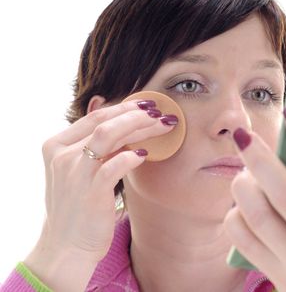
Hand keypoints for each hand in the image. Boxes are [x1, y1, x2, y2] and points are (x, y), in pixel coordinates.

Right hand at [25, 99, 173, 289]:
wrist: (67, 246)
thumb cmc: (79, 205)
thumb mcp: (81, 170)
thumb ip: (96, 147)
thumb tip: (125, 121)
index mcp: (57, 145)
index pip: (95, 116)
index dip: (125, 107)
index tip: (148, 105)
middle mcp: (62, 155)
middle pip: (104, 121)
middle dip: (137, 114)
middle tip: (163, 113)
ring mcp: (74, 173)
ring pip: (108, 135)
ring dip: (139, 127)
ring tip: (162, 125)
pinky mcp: (90, 192)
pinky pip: (113, 166)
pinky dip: (130, 156)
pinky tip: (145, 154)